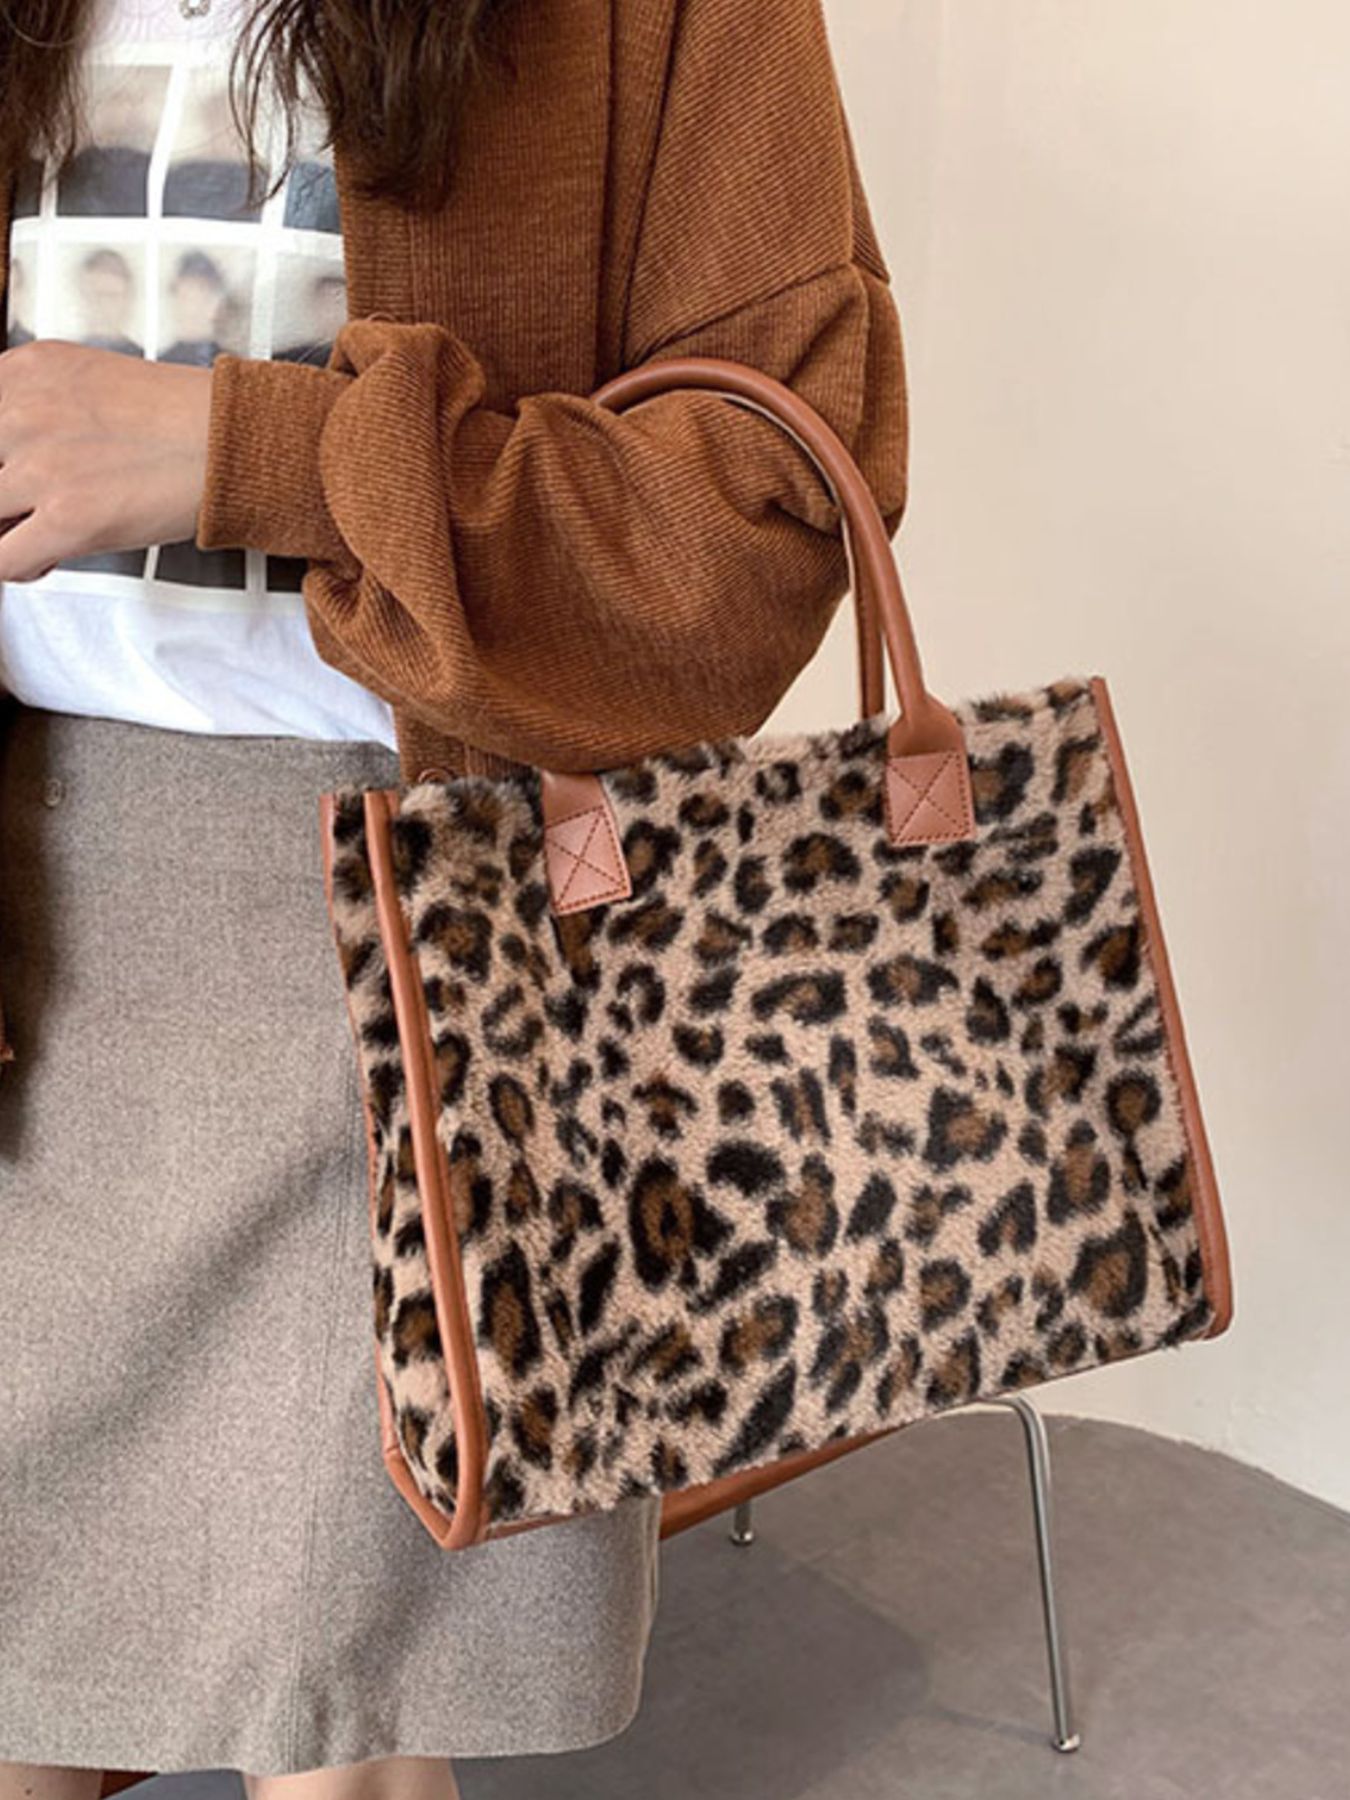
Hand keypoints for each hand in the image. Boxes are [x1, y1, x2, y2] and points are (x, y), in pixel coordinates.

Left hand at [0, 339, 213, 581]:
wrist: (235, 441)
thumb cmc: (183, 418)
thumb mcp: (86, 381)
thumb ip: (37, 405)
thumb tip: (11, 456)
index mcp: (25, 371)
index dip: (2, 456)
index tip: (17, 471)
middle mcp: (22, 410)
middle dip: (5, 495)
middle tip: (32, 503)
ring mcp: (40, 465)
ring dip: (8, 529)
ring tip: (40, 530)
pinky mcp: (67, 518)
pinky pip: (2, 562)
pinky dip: (18, 567)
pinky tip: (47, 557)